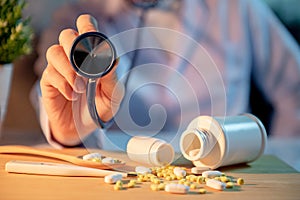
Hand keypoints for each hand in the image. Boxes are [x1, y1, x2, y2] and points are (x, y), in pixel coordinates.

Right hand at [40, 14, 123, 145]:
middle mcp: (74, 56)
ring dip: (69, 69)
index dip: (87, 26)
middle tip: (85, 69)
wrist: (84, 127)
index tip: (92, 40)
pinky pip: (50, 74)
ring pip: (54, 52)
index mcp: (92, 54)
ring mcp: (60, 67)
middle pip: (66, 35)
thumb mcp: (112, 95)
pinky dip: (64, 85)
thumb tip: (114, 60)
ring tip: (80, 88)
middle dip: (75, 48)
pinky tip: (72, 95)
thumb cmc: (100, 106)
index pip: (86, 27)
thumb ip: (112, 79)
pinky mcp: (49, 80)